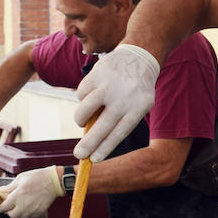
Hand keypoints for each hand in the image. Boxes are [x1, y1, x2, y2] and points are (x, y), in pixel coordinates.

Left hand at [0, 166, 63, 217]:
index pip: (4, 207)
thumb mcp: (21, 178)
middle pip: (12, 215)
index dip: (0, 207)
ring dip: (18, 213)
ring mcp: (33, 209)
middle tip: (11, 205)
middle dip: (9, 211)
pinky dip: (27, 213)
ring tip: (20, 205)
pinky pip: (30, 216)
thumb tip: (1, 191)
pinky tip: (29, 206)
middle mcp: (24, 204)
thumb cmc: (38, 177)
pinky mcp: (39, 211)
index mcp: (18, 194)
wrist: (54, 181)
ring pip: (21, 217)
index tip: (0, 206)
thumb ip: (9, 186)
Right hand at [72, 44, 159, 160]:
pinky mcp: (96, 75)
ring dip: (80, 119)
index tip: (94, 160)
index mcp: (138, 109)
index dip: (105, 148)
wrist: (139, 57)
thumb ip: (118, 120)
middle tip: (78, 155)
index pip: (119, 133)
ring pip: (85, 111)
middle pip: (102, 127)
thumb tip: (93, 138)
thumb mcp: (137, 105)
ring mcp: (109, 86)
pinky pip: (81, 94)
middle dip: (88, 144)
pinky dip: (83, 98)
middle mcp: (123, 98)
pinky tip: (92, 95)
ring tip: (82, 121)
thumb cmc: (136, 89)